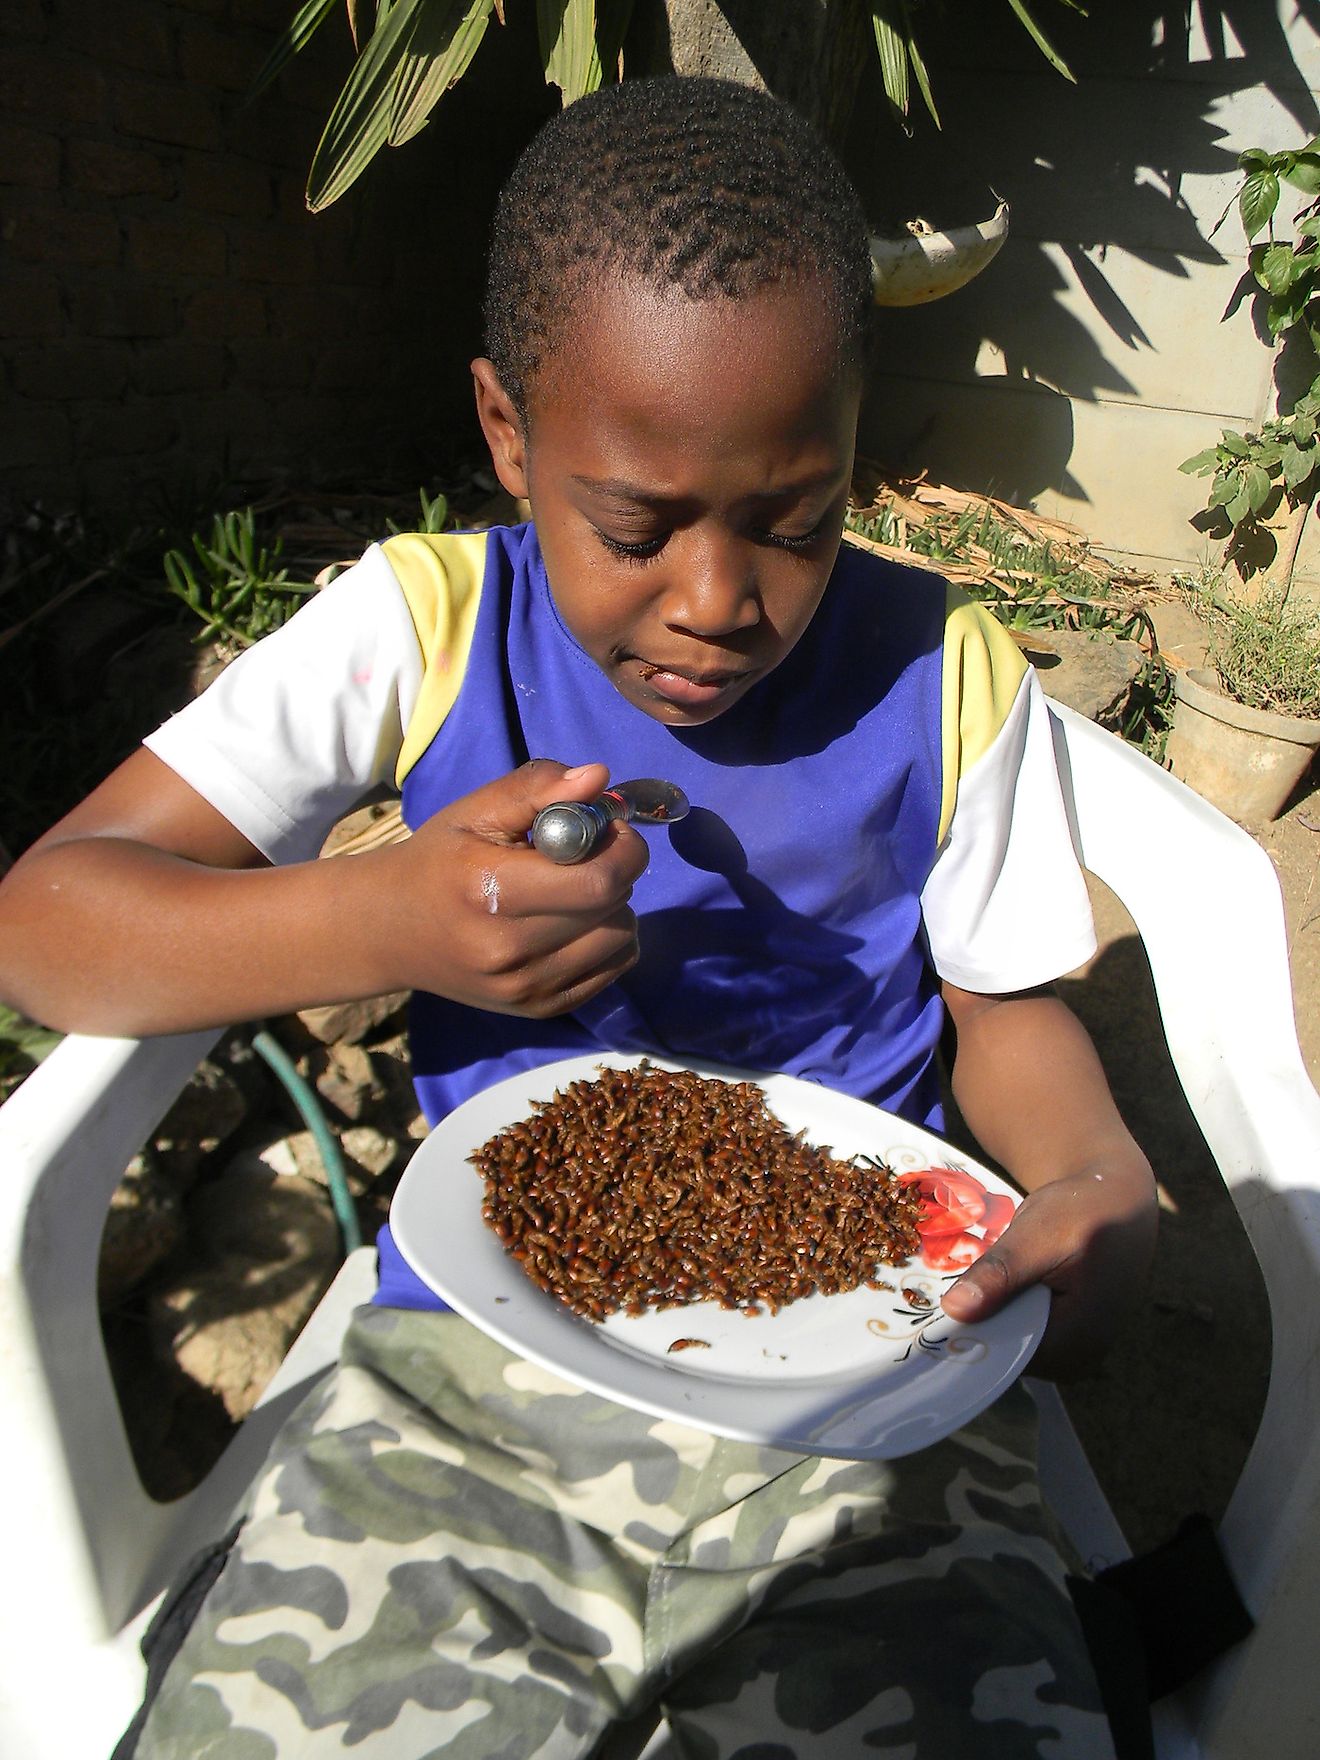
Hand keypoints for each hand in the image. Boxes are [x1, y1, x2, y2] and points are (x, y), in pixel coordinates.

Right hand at [376, 759, 649, 1017]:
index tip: (608, 829)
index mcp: (490, 891)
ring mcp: (525, 988)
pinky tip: (573, 922)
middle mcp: (508, 950)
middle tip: (589, 854)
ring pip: (622, 940)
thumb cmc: (438, 861)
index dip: (621, 849)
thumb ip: (535, 787)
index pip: (597, 881)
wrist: (390, 931)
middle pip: (614, 909)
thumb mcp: (474, 812)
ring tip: (575, 891)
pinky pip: (614, 969)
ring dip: (615, 907)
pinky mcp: (539, 1009)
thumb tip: (598, 778)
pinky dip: (607, 939)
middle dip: (618, 870)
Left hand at [939, 1157, 1157, 1379]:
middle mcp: (1077, 1359)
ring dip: (983, 1316)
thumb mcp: (1038, 1235)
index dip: (964, 1338)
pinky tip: (980, 1289)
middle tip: (929, 1301)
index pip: (1004, 1357)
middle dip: (971, 1326)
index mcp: (1076, 1342)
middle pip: (1006, 1352)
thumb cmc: (1082, 1212)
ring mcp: (1073, 1351)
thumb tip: (955, 1311)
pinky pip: (1020, 1331)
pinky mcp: (1065, 1336)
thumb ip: (1001, 1274)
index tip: (924, 1322)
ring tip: (952, 1291)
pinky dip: (999, 1310)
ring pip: (1010, 1340)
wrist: (1118, 1201)